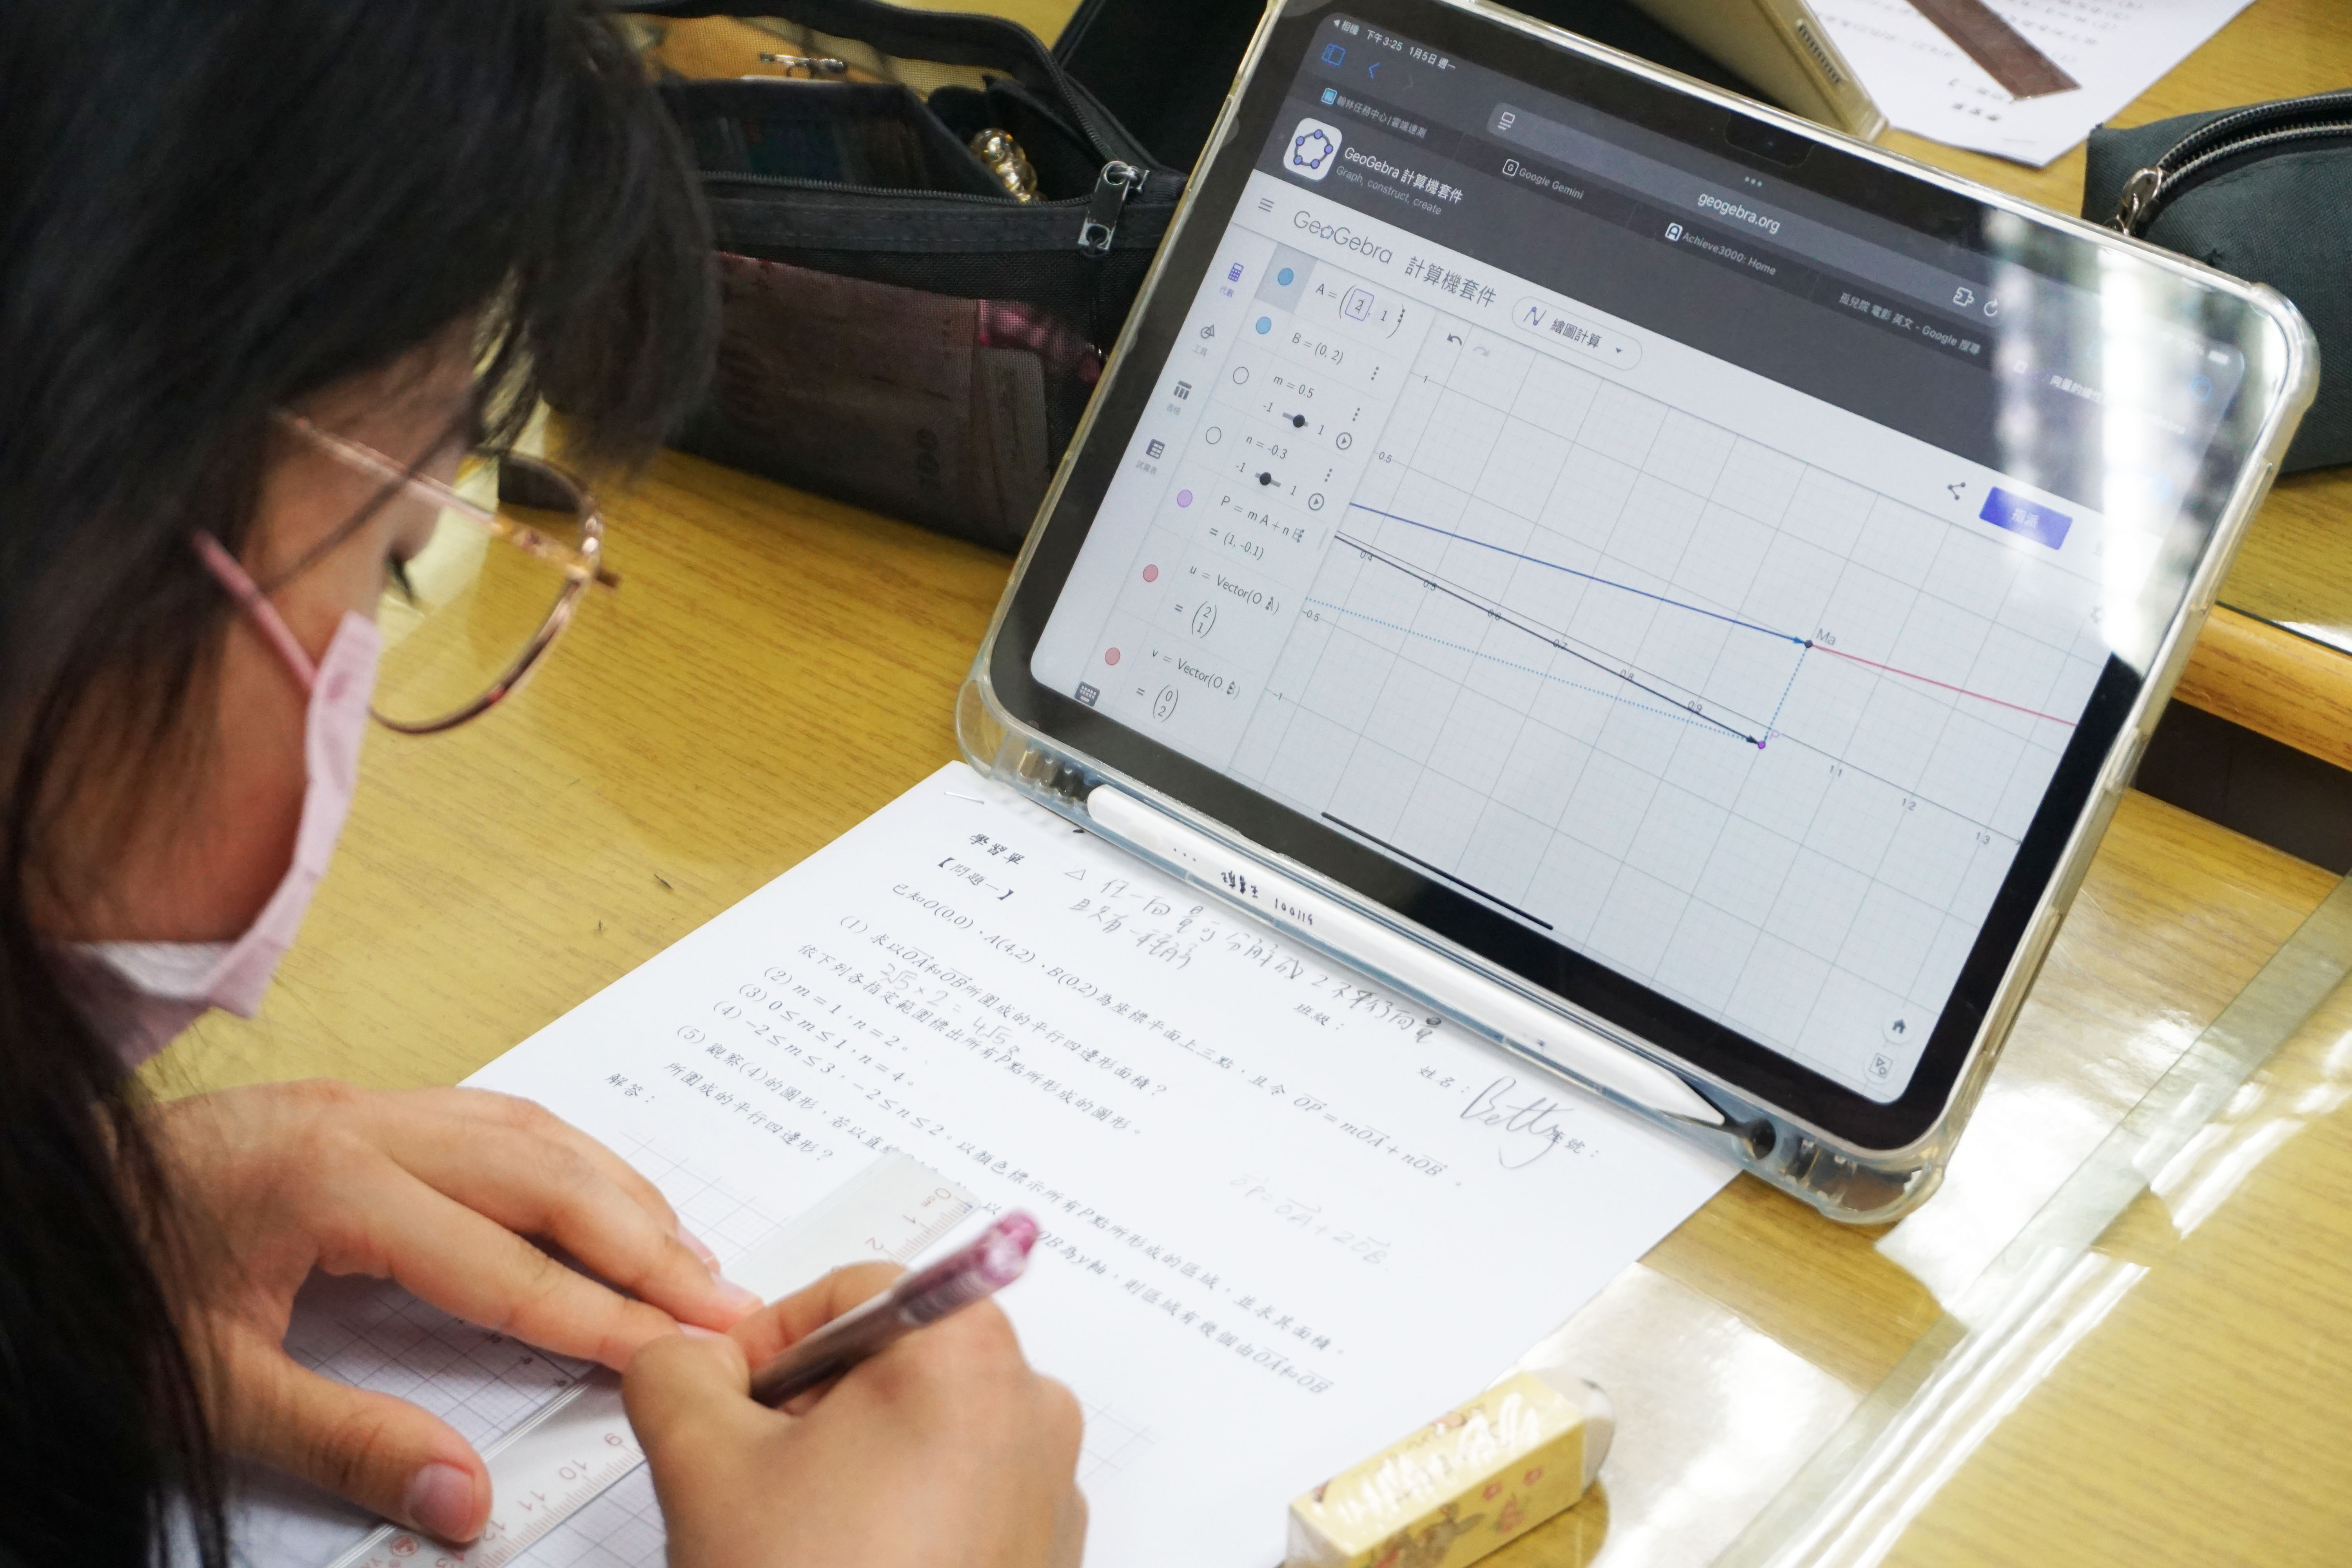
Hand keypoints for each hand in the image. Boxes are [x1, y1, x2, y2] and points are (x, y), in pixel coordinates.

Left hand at [151, 1081, 761, 1541]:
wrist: (47, 1203)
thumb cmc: (120, 1290)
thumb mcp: (209, 1391)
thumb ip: (344, 1440)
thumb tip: (462, 1496)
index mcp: (329, 1184)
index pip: (503, 1265)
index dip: (598, 1316)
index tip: (677, 1351)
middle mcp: (363, 1126)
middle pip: (543, 1175)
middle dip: (644, 1241)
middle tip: (722, 1297)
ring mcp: (366, 1104)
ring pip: (532, 1132)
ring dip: (619, 1191)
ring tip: (686, 1252)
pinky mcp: (360, 1106)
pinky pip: (497, 1118)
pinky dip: (569, 1161)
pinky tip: (603, 1197)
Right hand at [625, 1264, 1086, 1567]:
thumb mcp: (705, 1461)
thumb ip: (678, 1375)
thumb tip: (678, 1354)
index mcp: (968, 1354)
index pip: (855, 1293)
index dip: (774, 1338)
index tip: (730, 1391)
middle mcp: (1032, 1410)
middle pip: (897, 1363)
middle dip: (812, 1408)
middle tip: (752, 1471)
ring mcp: (1048, 1490)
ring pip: (928, 1435)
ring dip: (853, 1465)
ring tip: (798, 1533)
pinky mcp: (1045, 1556)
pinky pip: (964, 1498)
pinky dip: (901, 1515)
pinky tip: (849, 1563)